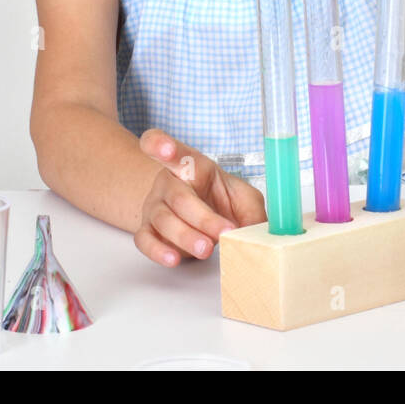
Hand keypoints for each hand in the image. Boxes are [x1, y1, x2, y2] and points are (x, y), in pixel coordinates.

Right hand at [133, 128, 266, 266]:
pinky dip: (158, 251)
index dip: (163, 145)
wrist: (195, 213)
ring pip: (164, 220)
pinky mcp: (147, 229)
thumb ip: (253, 211)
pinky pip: (145, 240)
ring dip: (186, 237)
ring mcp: (155, 206)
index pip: (174, 151)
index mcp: (191, 165)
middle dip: (203, 218)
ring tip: (207, 249)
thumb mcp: (243, 197)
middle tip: (224, 232)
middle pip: (180, 197)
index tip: (168, 150)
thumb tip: (258, 233)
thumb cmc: (219, 198)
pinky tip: (174, 258)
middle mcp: (168, 182)